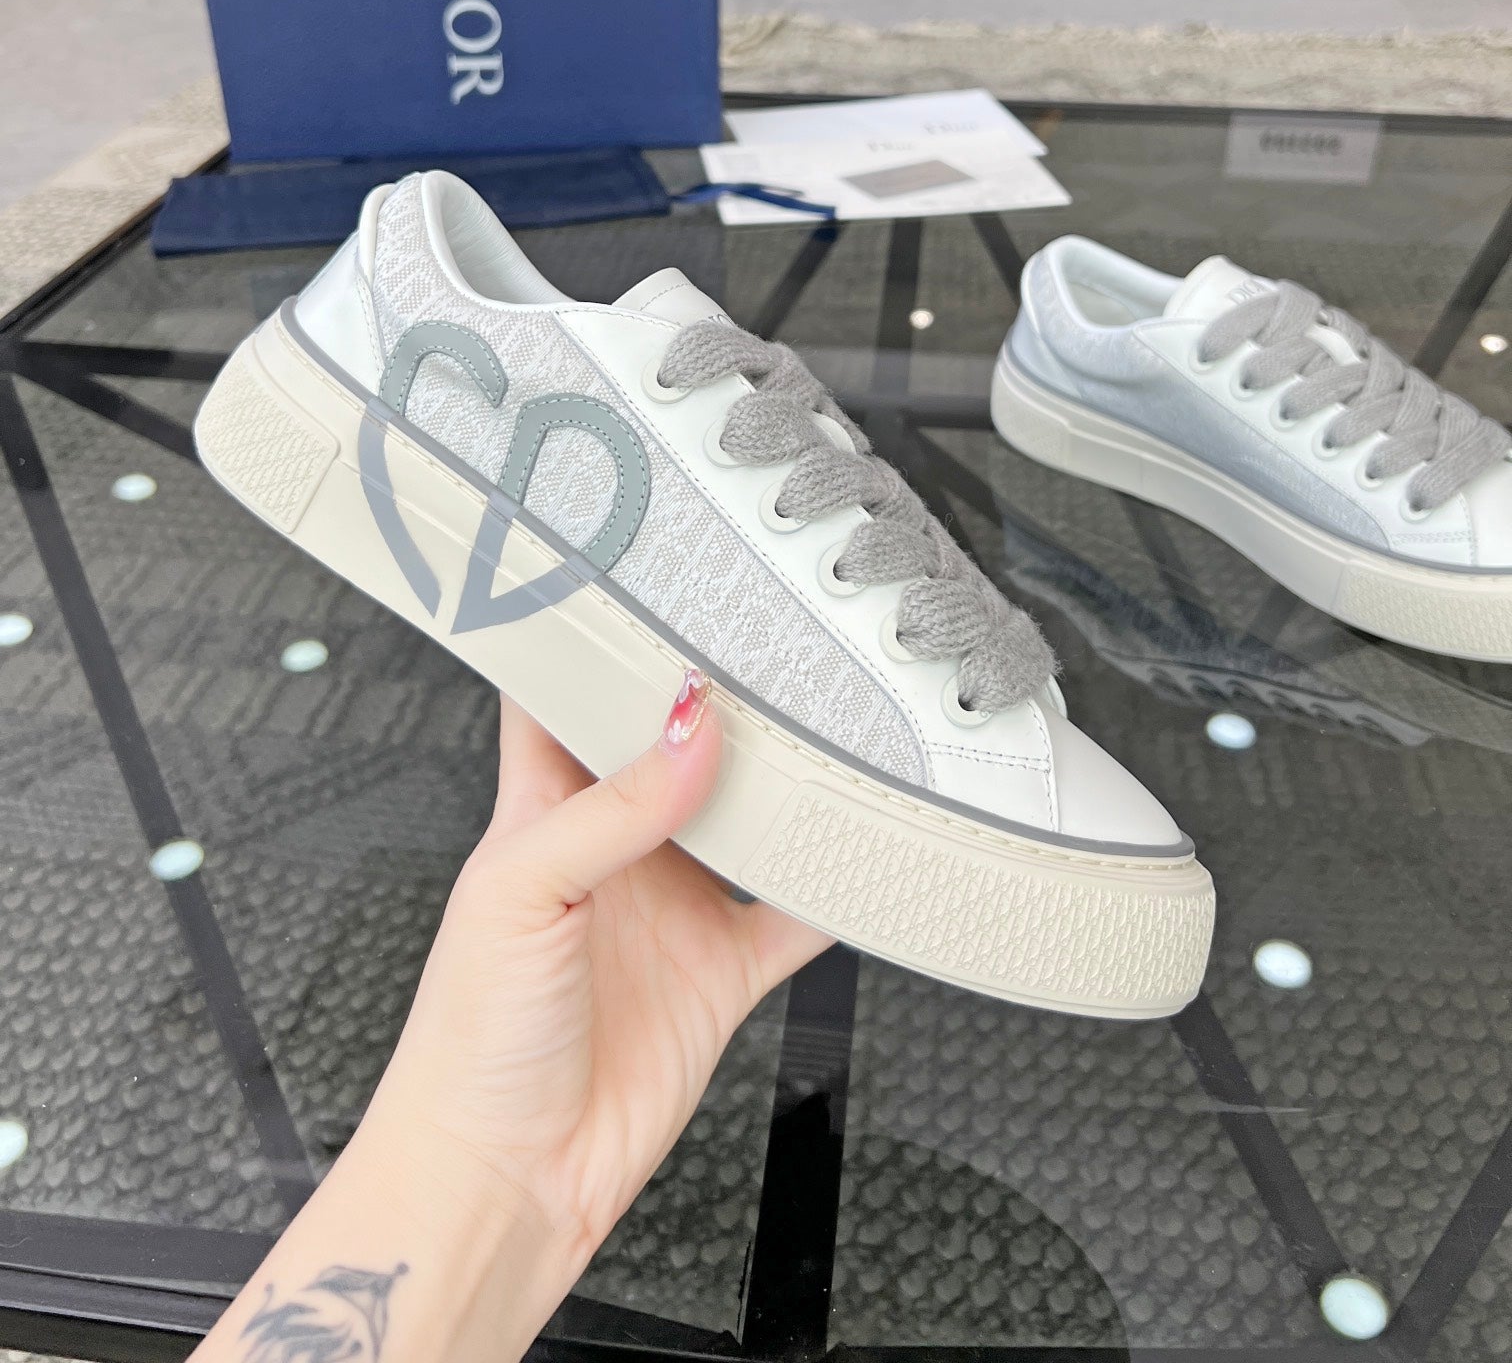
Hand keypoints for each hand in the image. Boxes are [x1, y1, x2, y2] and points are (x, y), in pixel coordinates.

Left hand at [366, 671, 828, 1274]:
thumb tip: (691, 731)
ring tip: (832, 722)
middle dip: (717, 697)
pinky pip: (795, 915)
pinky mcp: (720, 972)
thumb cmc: (466, 1042)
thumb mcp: (521, 892)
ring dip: (785, 782)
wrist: (503, 1180)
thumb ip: (611, 809)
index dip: (595, 635)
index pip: (563, 694)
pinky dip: (836, 887)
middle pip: (673, 746)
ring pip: (745, 818)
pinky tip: (866, 851)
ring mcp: (670, 908)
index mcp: (540, 808)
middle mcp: (611, 847)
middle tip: (770, 640)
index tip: (642, 577)